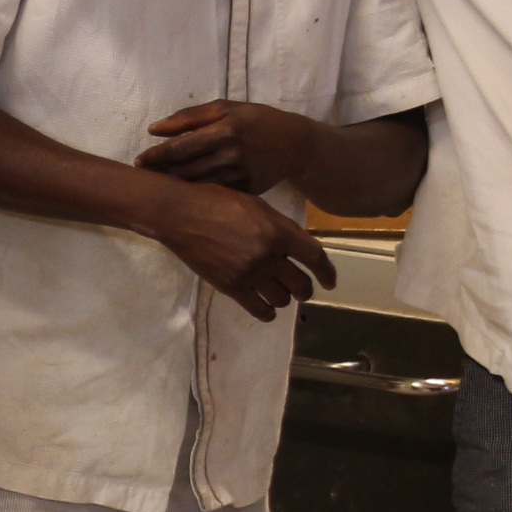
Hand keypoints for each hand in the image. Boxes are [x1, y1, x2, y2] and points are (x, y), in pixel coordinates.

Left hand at [138, 100, 314, 196]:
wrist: (295, 145)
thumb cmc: (256, 120)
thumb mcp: (226, 108)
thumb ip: (189, 117)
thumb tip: (154, 129)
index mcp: (224, 129)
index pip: (179, 147)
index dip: (156, 156)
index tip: (139, 161)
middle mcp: (230, 154)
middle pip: (185, 170)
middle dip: (160, 174)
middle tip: (142, 176)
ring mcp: (239, 176)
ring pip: (197, 186)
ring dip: (174, 186)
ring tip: (157, 185)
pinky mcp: (246, 191)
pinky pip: (214, 195)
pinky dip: (196, 194)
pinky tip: (184, 194)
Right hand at [143, 181, 336, 320]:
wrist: (180, 213)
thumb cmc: (217, 200)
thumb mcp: (255, 205)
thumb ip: (278, 226)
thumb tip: (295, 246)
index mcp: (277, 230)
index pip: (314, 256)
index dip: (327, 272)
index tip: (331, 282)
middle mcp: (267, 254)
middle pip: (300, 283)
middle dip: (305, 290)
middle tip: (302, 290)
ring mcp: (248, 273)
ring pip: (281, 299)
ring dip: (285, 299)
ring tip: (280, 294)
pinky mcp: (230, 286)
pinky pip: (258, 309)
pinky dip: (267, 312)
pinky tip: (267, 308)